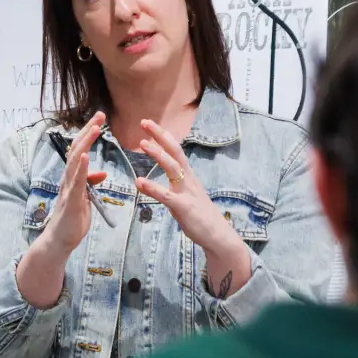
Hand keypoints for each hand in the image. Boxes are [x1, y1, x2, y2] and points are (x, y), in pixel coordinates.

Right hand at [13, 114, 108, 309]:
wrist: (60, 240)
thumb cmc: (72, 220)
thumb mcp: (85, 197)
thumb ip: (90, 183)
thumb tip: (102, 172)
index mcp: (72, 177)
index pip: (80, 150)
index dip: (89, 133)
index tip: (99, 118)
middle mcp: (67, 179)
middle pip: (76, 149)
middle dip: (88, 131)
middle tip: (100, 115)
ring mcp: (68, 189)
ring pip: (75, 161)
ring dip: (85, 143)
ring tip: (94, 128)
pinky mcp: (71, 201)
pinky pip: (76, 181)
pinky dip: (80, 167)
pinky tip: (85, 155)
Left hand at [131, 120, 252, 298]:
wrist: (218, 236)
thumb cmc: (201, 217)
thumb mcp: (187, 196)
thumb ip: (176, 186)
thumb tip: (165, 179)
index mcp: (189, 177)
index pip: (175, 150)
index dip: (163, 136)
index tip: (149, 124)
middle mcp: (189, 180)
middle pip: (175, 152)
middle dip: (160, 136)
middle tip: (144, 121)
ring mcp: (187, 193)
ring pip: (172, 168)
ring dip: (157, 154)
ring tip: (142, 143)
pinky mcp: (183, 207)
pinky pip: (166, 195)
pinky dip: (152, 188)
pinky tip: (139, 182)